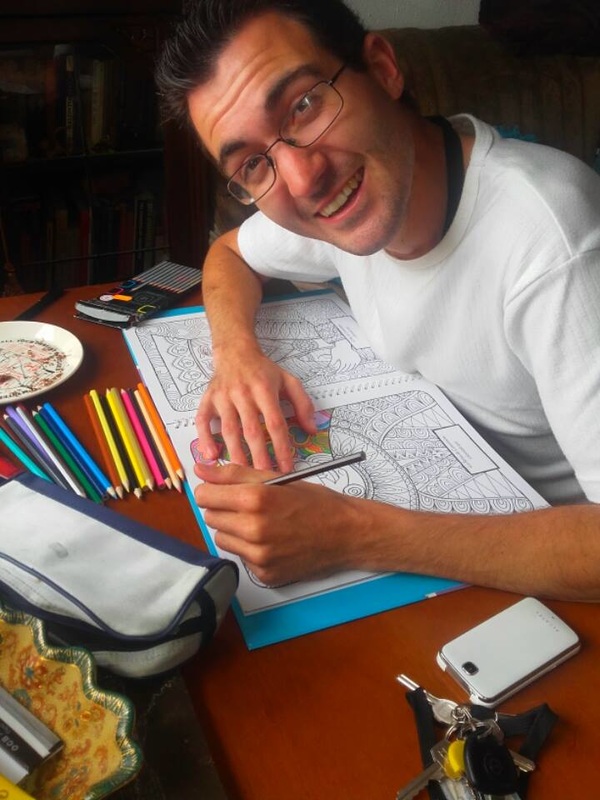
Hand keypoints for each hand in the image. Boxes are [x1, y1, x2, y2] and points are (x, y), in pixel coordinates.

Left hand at [193, 462, 363, 585]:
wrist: (346, 534)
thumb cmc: (315, 502)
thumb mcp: (277, 480)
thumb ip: (234, 474)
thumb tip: (199, 469)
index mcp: (255, 500)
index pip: (204, 496)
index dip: (213, 491)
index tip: (225, 491)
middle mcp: (253, 530)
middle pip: (211, 518)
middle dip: (225, 510)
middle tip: (250, 507)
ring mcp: (258, 556)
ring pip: (222, 539)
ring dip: (234, 531)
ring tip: (262, 524)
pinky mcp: (264, 574)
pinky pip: (241, 558)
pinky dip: (251, 550)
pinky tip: (273, 542)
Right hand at [195, 351, 315, 471]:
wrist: (236, 352)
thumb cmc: (262, 370)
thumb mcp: (288, 381)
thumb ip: (303, 404)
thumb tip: (312, 429)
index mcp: (264, 389)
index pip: (275, 422)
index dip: (281, 446)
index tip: (287, 466)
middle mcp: (243, 393)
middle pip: (251, 429)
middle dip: (259, 456)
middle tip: (265, 477)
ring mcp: (223, 397)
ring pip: (229, 429)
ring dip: (236, 453)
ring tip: (243, 473)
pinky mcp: (208, 399)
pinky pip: (202, 420)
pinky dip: (205, 438)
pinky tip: (211, 455)